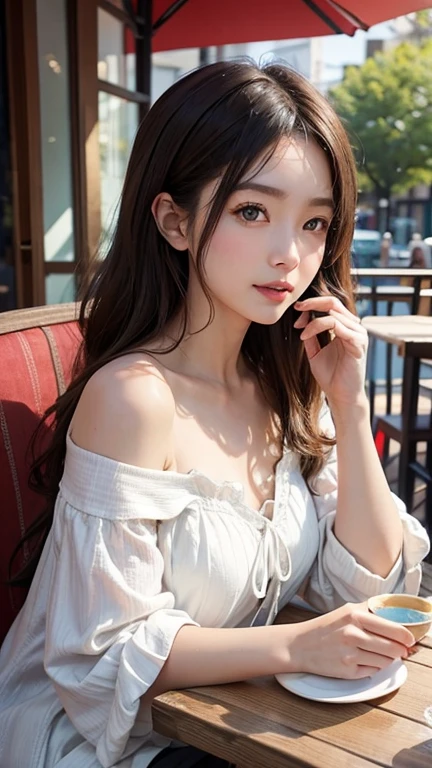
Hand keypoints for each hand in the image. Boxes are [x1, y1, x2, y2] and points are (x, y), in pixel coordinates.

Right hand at [288, 601, 414, 678]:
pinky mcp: (348, 671)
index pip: (394, 628)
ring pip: (385, 660)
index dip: (407, 636)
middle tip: (402, 650)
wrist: (299, 645)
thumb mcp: (346, 611)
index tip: (410, 639)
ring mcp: (350, 654)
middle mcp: (353, 633)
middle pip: (393, 647)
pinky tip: (363, 660)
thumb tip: (396, 619)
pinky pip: (373, 671)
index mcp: (355, 615)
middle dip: (401, 650)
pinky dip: (373, 667)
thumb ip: (370, 612)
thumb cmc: (325, 627)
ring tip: (375, 653)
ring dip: (386, 658)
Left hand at [294, 296, 367, 407]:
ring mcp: (358, 334)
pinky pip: (336, 325)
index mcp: (346, 328)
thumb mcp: (315, 352)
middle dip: (312, 303)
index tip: (296, 310)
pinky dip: (316, 327)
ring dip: (311, 319)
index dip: (312, 304)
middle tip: (296, 307)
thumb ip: (311, 335)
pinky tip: (304, 337)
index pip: (331, 305)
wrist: (341, 396)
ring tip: (299, 330)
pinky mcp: (358, 342)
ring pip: (332, 313)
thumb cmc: (331, 376)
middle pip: (334, 302)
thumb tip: (302, 319)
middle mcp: (355, 328)